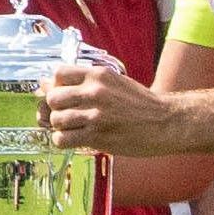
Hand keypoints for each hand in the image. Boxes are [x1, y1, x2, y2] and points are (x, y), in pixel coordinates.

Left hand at [36, 61, 185, 154]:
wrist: (166, 122)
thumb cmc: (140, 104)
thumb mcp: (114, 82)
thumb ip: (86, 82)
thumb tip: (47, 84)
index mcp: (98, 75)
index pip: (59, 73)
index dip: (56, 85)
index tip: (64, 96)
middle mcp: (95, 92)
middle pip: (52, 98)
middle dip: (55, 108)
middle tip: (67, 115)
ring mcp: (95, 114)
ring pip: (56, 120)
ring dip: (60, 127)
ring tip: (74, 128)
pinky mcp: (97, 136)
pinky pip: (62, 139)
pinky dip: (64, 141)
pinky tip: (75, 140)